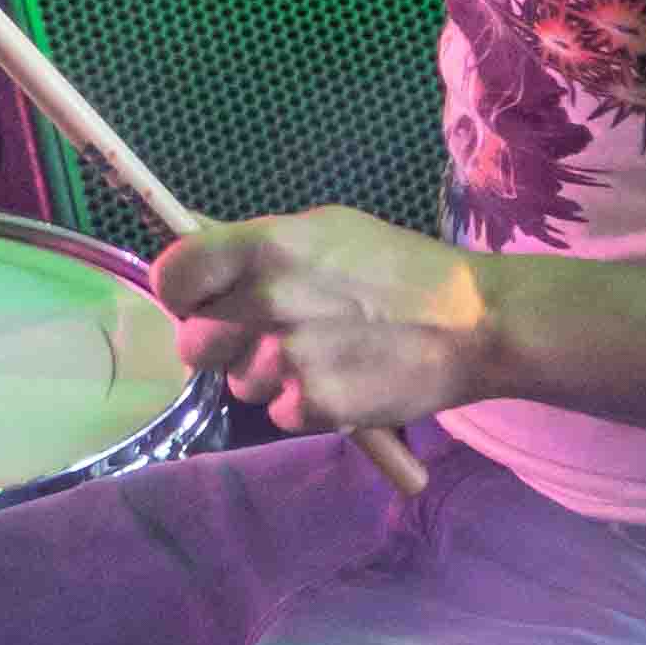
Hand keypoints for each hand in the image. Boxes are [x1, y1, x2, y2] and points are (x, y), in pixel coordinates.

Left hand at [151, 208, 506, 438]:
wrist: (474, 323)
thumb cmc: (397, 268)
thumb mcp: (325, 230)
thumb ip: (255, 245)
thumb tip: (190, 244)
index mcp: (265, 246)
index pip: (172, 277)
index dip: (180, 293)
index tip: (199, 298)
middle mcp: (266, 300)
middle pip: (193, 343)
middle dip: (221, 343)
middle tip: (265, 334)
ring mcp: (286, 358)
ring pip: (237, 383)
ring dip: (267, 375)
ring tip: (323, 353)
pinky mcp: (311, 405)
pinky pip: (277, 413)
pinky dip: (303, 405)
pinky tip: (341, 379)